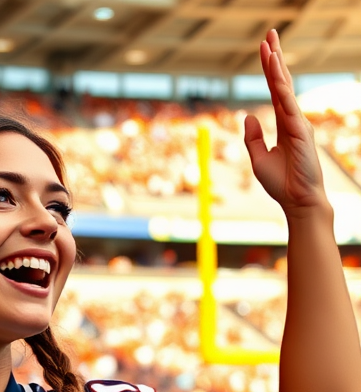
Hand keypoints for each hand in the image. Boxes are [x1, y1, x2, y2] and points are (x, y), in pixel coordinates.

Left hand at [243, 29, 326, 215]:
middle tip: (269, 34)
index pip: (275, 90)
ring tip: (270, 46)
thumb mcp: (258, 159)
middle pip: (282, 83)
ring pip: (285, 90)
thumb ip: (252, 138)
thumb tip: (247, 116)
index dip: (270, 70)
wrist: (298, 201)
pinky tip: (277, 75)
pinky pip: (289, 107)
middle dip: (275, 58)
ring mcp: (298, 124)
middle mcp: (292, 119)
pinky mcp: (300, 133)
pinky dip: (282, 90)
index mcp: (284, 124)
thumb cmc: (282, 184)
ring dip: (277, 68)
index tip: (265, 49)